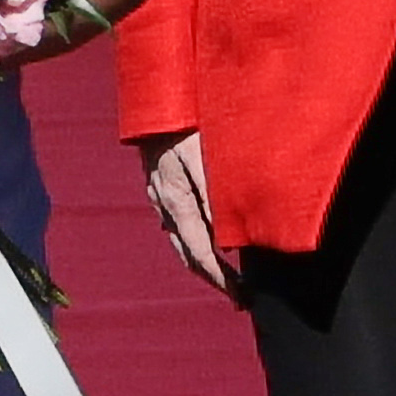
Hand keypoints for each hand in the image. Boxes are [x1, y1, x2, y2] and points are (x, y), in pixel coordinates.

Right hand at [146, 124, 235, 296]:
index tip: (241, 296)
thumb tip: (227, 237)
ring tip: (225, 277)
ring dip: (203, 261)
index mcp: (177, 201)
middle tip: (239, 297)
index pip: (201, 252)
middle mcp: (165, 205)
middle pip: (189, 253)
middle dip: (214, 278)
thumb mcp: (205, 156)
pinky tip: (208, 239)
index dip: (221, 278)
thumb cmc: (186, 123)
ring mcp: (160, 196)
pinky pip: (177, 221)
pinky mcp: (161, 185)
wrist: (155, 99)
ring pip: (181, 240)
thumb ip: (215, 195)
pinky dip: (194, 238)